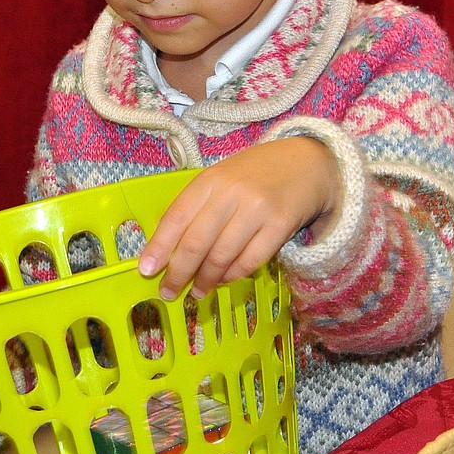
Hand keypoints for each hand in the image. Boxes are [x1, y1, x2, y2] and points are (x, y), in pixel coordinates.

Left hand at [138, 138, 339, 299]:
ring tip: (197, 291)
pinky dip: (233, 275)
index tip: (146, 270)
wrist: (307, 163)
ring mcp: (257, 209)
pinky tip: (224, 280)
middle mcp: (231, 193)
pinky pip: (250, 260)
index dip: (159, 247)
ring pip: (222, 256)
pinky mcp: (281, 225)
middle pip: (196, 242)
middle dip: (178, 272)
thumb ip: (197, 207)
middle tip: (168, 291)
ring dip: (206, 280)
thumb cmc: (256, 174)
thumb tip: (168, 250)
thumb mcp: (222, 179)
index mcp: (210, 180)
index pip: (176, 216)